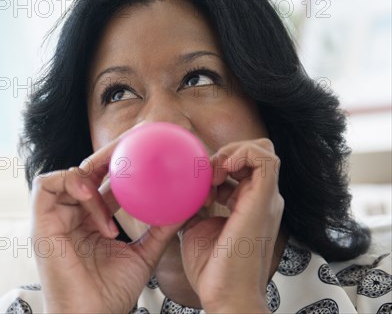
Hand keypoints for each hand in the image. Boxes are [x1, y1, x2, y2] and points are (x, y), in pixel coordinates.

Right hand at [32, 128, 181, 312]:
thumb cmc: (112, 292)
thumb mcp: (144, 253)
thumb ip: (161, 228)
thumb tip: (186, 206)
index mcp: (91, 220)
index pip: (104, 182)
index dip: (121, 162)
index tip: (146, 147)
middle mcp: (71, 214)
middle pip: (86, 170)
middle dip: (109, 153)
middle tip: (135, 140)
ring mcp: (54, 217)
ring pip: (67, 174)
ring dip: (92, 173)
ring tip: (117, 178)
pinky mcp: (40, 222)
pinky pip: (47, 184)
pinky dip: (72, 185)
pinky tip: (93, 196)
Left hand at [178, 138, 283, 312]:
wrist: (225, 294)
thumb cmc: (213, 269)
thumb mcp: (197, 226)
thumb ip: (194, 206)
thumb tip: (178, 192)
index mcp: (249, 204)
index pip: (242, 167)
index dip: (218, 165)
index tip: (197, 184)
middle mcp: (261, 199)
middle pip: (253, 154)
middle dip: (225, 154)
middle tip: (204, 175)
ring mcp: (266, 198)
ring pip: (262, 150)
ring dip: (231, 153)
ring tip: (212, 174)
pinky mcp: (264, 200)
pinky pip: (265, 158)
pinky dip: (241, 154)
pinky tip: (220, 171)